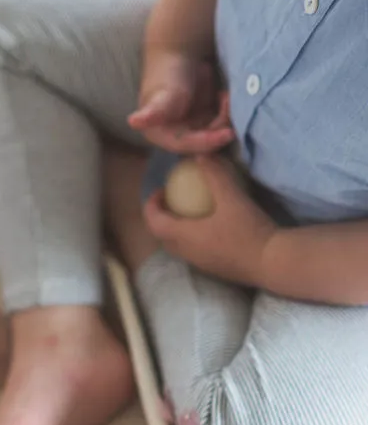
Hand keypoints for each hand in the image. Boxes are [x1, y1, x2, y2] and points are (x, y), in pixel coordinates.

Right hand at [128, 49, 234, 153]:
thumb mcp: (164, 93)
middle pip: (204, 143)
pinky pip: (223, 124)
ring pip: (216, 134)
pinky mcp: (207, 120)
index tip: (228, 133)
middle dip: (220, 127)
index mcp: (160, 134)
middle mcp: (176, 136)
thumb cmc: (167, 72)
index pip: (186, 145)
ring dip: (226, 118)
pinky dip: (228, 112)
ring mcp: (193, 128)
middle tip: (226, 102)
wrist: (180, 53)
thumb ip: (154, 111)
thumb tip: (133, 122)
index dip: (207, 142)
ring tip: (225, 95)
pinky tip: (225, 96)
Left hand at [144, 155, 275, 284]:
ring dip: (176, 229)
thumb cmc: (247, 230)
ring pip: (178, 246)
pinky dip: (192, 239)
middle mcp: (186, 253)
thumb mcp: (231, 197)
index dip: (151, 205)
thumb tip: (200, 155)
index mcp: (182, 236)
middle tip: (172, 201)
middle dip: (161, 217)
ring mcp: (200, 263)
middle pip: (162, 235)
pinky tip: (211, 228)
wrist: (273, 263)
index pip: (153, 221)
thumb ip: (215, 175)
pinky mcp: (215, 269)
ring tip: (190, 213)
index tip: (159, 191)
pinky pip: (193, 252)